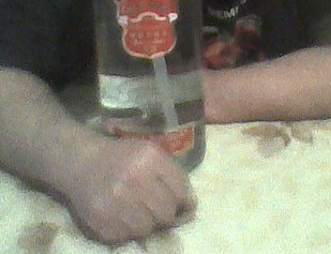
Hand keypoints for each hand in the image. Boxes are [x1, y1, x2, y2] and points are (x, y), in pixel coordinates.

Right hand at [66, 134, 195, 243]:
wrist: (81, 162)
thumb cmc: (122, 156)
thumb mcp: (148, 152)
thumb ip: (171, 173)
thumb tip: (190, 205)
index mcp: (150, 158)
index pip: (181, 191)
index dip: (185, 201)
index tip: (183, 205)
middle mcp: (135, 180)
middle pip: (167, 214)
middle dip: (165, 213)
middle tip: (157, 207)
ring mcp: (116, 203)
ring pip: (147, 229)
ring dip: (145, 222)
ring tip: (136, 210)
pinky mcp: (102, 222)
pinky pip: (126, 237)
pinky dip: (127, 230)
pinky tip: (120, 215)